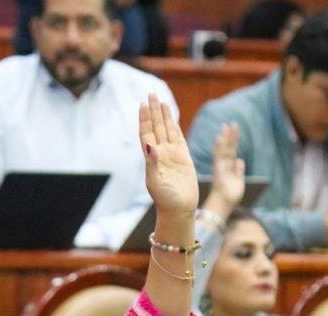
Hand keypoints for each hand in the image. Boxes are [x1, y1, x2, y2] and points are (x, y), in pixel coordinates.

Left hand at [141, 94, 197, 217]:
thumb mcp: (155, 181)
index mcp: (152, 157)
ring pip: (168, 130)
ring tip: (162, 101)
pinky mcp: (184, 159)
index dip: (145, 118)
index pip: (146, 133)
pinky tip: (173, 120)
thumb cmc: (165, 199)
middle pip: (156, 127)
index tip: (143, 104)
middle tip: (151, 93)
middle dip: (154, 111)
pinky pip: (179, 139)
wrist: (179, 210)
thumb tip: (149, 145)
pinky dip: (176, 128)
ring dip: (165, 116)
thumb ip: (152, 162)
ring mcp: (173, 155)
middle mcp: (161, 153)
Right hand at [203, 122, 244, 215]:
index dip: (233, 141)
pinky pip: (218, 156)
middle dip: (230, 136)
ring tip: (226, 126)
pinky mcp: (218, 170)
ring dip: (225, 138)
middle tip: (232, 123)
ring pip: (223, 150)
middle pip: (228, 148)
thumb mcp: (238, 182)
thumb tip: (241, 160)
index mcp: (228, 168)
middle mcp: (223, 166)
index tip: (235, 130)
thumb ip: (239, 171)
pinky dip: (219, 147)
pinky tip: (220, 138)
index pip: (231, 152)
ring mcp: (220, 167)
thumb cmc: (230, 197)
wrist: (223, 206)